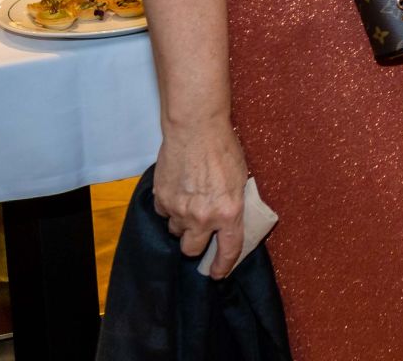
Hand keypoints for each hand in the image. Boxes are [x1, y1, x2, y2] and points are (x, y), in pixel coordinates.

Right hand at [153, 118, 249, 275]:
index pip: (228, 249)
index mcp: (229, 212)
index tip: (218, 273)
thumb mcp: (241, 179)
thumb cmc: (223, 149)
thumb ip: (233, 204)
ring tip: (190, 203)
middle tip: (200, 231)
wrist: (195, 129)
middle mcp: (203, 217)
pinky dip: (170, 208)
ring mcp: (179, 210)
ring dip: (183, 224)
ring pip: (176, 232)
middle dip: (196, 244)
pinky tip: (178, 191)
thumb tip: (229, 220)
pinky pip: (164, 214)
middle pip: (192, 250)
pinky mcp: (161, 200)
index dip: (223, 266)